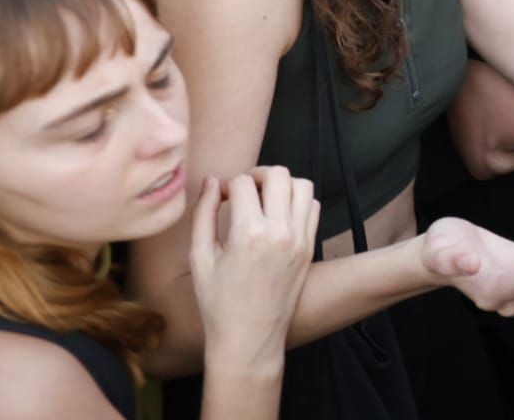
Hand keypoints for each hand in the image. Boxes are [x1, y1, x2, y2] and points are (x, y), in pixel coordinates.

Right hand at [190, 168, 318, 373]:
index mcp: (248, 235)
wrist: (249, 337)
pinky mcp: (310, 247)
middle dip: (257, 175)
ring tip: (263, 199)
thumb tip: (211, 180)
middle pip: (279, 175)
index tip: (218, 199)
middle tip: (243, 191)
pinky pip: (313, 207)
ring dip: (282, 184)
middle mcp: (280, 232)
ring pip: (303, 186)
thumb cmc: (218, 302)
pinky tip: (278, 214)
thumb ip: (202, 214)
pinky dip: (298, 200)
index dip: (226, 185)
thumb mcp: (200, 258)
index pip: (242, 183)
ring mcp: (300, 239)